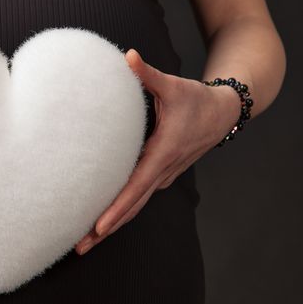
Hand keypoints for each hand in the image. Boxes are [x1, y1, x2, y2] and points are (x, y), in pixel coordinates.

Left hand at [75, 48, 241, 254]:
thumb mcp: (173, 85)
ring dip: (110, 225)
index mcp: (163, 154)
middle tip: (78, 248)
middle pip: (130, 208)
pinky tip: (101, 220)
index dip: (116, 208)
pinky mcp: (160, 175)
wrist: (224, 113)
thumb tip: (127, 56)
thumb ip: (147, 73)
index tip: (97, 227)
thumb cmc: (197, 99)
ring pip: (134, 207)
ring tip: (84, 243)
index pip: (135, 187)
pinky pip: (137, 198)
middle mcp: (162, 172)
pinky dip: (120, 212)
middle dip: (104, 230)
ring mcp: (162, 177)